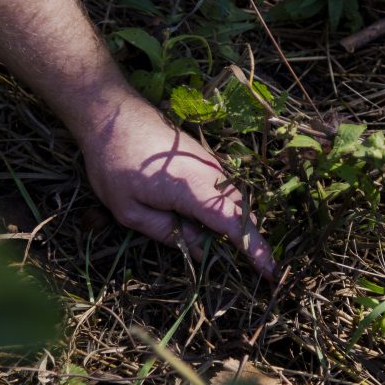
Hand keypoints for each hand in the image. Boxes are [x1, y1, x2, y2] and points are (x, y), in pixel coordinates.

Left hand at [77, 88, 275, 277]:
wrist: (112, 114)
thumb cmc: (114, 162)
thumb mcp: (130, 210)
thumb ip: (168, 233)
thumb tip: (200, 251)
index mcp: (193, 189)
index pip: (233, 224)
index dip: (254, 250)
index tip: (271, 271)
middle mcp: (210, 174)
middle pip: (241, 214)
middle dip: (247, 241)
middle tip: (244, 268)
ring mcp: (209, 164)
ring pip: (232, 202)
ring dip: (232, 225)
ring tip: (220, 247)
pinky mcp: (204, 160)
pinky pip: (222, 190)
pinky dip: (221, 209)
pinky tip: (203, 222)